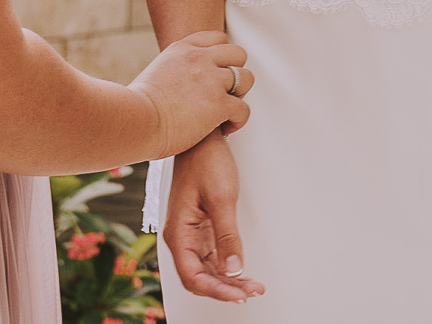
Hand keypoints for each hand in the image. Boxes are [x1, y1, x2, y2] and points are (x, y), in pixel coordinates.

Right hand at [128, 30, 252, 155]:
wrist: (133, 123)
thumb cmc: (135, 109)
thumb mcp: (154, 75)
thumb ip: (173, 72)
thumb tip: (178, 85)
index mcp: (182, 49)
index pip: (217, 38)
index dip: (222, 57)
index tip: (216, 74)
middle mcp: (199, 59)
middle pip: (238, 54)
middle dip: (236, 73)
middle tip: (224, 93)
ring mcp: (211, 80)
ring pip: (246, 79)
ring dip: (240, 96)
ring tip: (226, 111)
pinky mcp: (218, 104)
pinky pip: (243, 109)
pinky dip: (238, 121)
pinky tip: (224, 129)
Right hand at [164, 132, 265, 301]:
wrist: (202, 136)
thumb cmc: (206, 159)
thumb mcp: (222, 197)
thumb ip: (227, 235)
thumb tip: (234, 268)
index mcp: (178, 232)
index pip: (193, 276)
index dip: (217, 290)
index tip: (240, 294)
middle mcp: (181, 237)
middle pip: (200, 277)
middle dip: (226, 289)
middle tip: (253, 291)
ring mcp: (191, 233)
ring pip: (207, 269)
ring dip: (229, 280)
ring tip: (253, 286)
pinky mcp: (201, 227)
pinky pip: (212, 255)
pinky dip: (227, 266)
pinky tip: (242, 271)